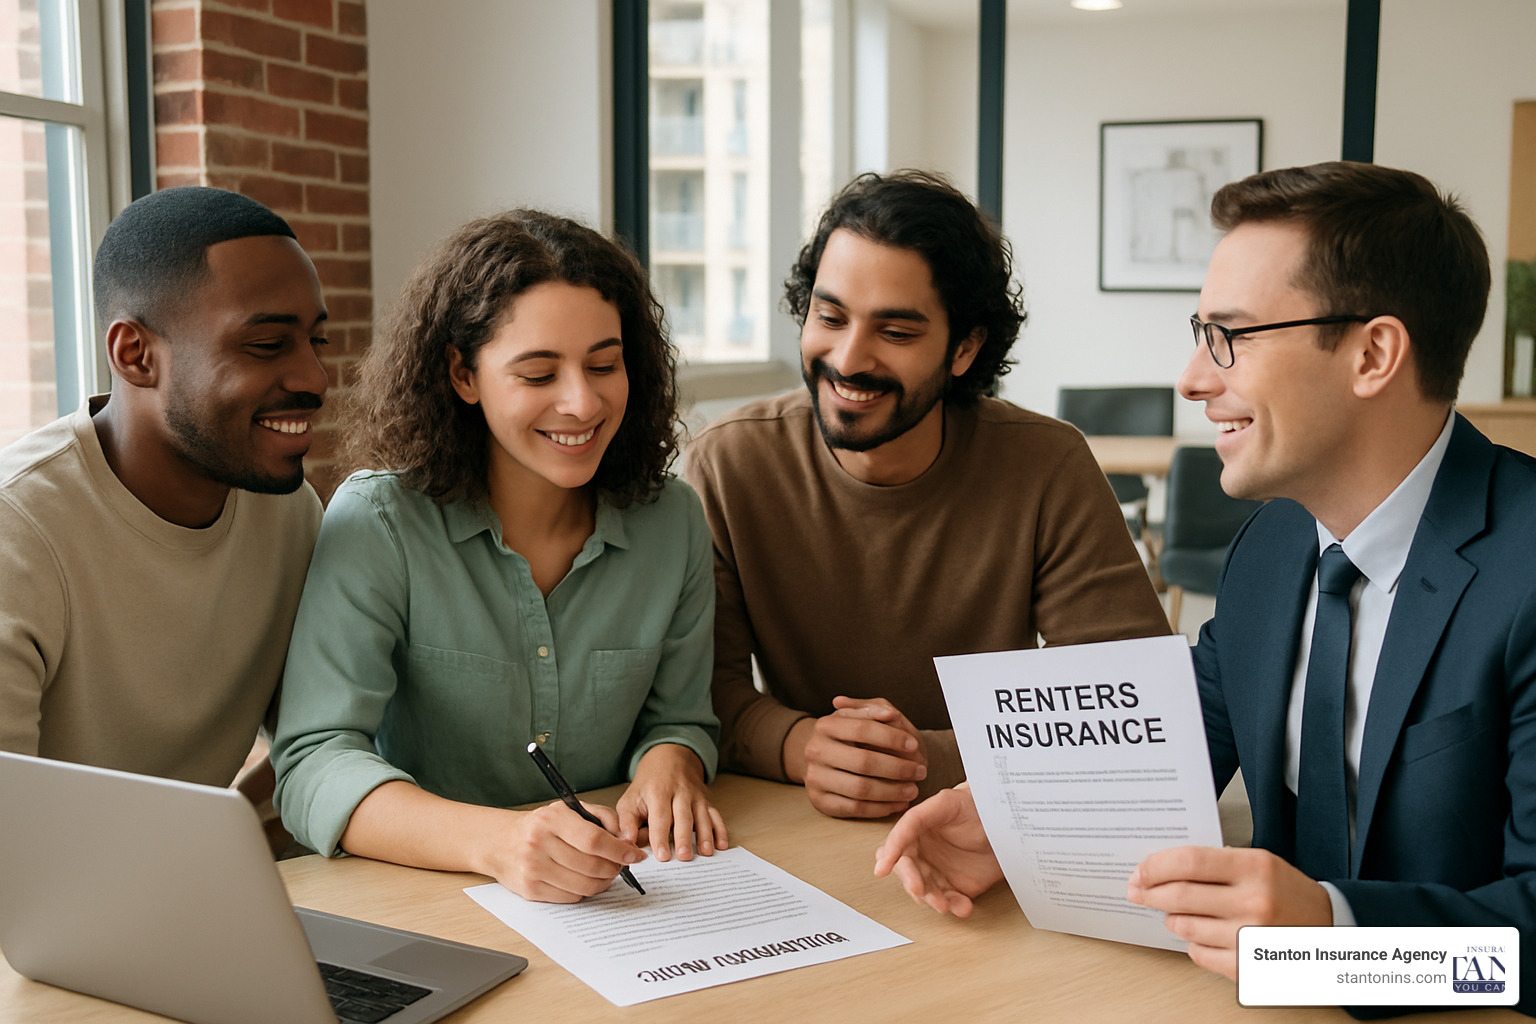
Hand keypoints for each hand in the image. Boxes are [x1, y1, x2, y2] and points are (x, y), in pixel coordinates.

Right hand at [483, 801, 644, 902]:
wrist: (501, 842)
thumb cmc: (540, 826)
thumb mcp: (568, 809)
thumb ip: (601, 817)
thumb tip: (626, 839)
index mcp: (552, 820)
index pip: (594, 839)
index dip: (619, 850)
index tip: (634, 855)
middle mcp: (539, 844)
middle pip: (592, 866)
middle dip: (614, 868)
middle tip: (621, 865)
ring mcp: (534, 869)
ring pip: (584, 886)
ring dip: (603, 882)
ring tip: (605, 873)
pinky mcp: (531, 890)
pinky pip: (571, 897)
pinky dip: (584, 891)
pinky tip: (584, 880)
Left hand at [616, 744, 726, 861]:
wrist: (669, 759)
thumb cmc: (648, 785)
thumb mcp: (631, 799)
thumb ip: (626, 821)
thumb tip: (626, 842)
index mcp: (658, 792)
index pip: (660, 817)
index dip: (660, 837)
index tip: (662, 856)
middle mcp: (680, 793)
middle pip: (683, 817)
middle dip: (684, 837)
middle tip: (684, 857)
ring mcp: (696, 797)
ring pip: (702, 816)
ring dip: (705, 835)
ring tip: (706, 853)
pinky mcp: (707, 801)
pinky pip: (716, 815)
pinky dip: (720, 830)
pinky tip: (721, 845)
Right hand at [785, 696, 927, 818]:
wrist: (822, 759)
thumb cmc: (849, 735)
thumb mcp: (861, 716)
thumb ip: (876, 710)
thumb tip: (889, 714)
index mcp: (825, 725)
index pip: (862, 729)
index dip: (891, 737)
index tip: (914, 745)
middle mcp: (815, 751)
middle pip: (863, 762)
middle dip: (898, 768)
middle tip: (921, 771)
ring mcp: (815, 778)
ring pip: (860, 789)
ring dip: (893, 791)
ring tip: (913, 789)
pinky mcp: (820, 802)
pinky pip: (855, 809)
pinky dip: (881, 808)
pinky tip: (899, 803)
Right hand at [873, 784, 1002, 915]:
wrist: (1008, 824)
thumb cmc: (976, 806)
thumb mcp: (946, 802)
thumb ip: (917, 817)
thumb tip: (895, 839)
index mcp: (916, 829)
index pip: (897, 843)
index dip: (889, 855)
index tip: (881, 870)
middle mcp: (923, 852)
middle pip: (907, 871)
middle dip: (911, 882)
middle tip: (919, 889)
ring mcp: (938, 872)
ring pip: (924, 892)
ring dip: (932, 900)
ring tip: (946, 905)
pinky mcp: (956, 888)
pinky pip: (949, 902)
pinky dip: (955, 907)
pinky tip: (963, 907)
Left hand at [1126, 846, 1333, 978]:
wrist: (1330, 930)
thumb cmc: (1287, 892)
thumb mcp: (1258, 863)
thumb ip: (1215, 863)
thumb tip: (1160, 868)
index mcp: (1255, 868)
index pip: (1188, 862)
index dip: (1155, 866)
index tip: (1140, 871)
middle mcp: (1253, 902)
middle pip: (1179, 895)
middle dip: (1148, 893)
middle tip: (1137, 891)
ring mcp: (1250, 938)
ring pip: (1184, 926)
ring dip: (1172, 919)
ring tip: (1178, 913)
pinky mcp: (1248, 968)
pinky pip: (1198, 954)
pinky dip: (1193, 943)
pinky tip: (1203, 935)